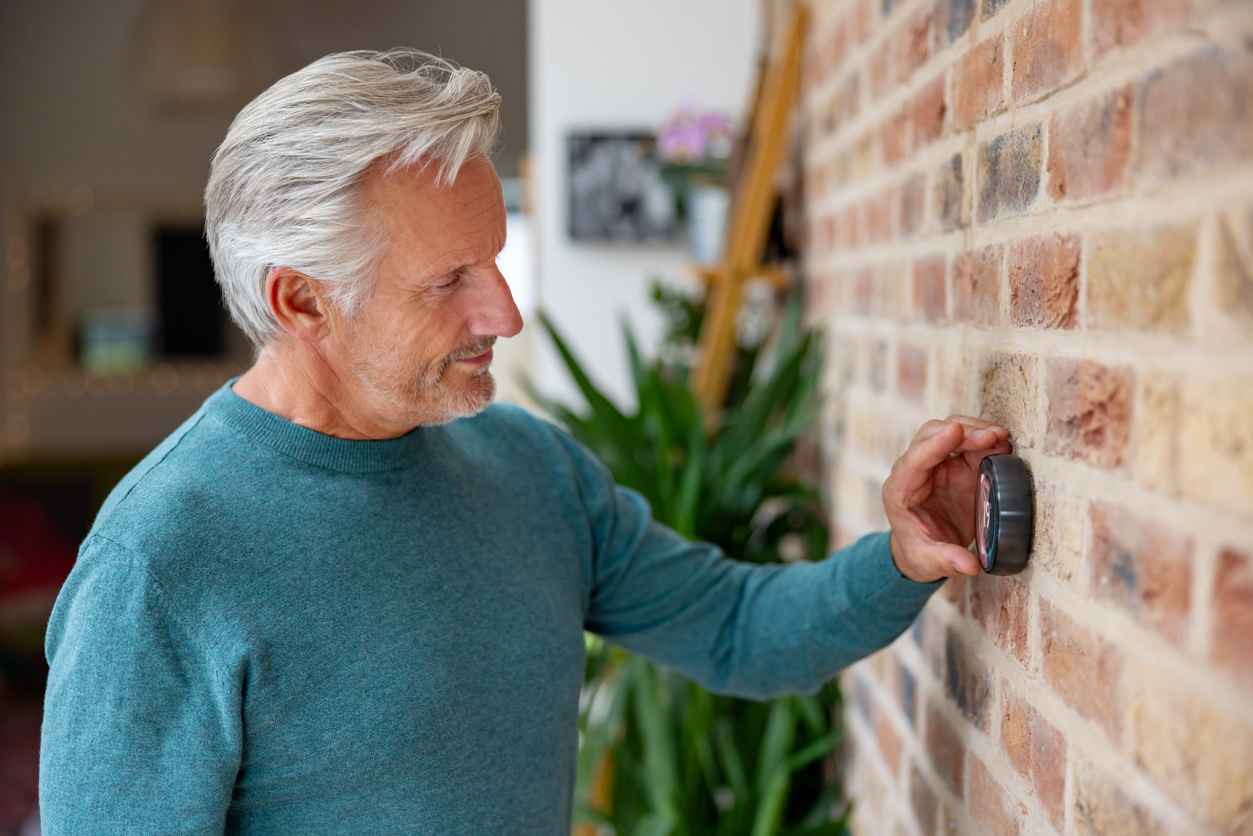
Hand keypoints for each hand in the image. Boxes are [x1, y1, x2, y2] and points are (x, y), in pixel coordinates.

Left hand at [882, 415, 1013, 581]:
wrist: (924, 550)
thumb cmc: (919, 553)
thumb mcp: (928, 562)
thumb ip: (946, 561)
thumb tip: (969, 566)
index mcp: (900, 490)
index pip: (914, 460)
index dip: (935, 444)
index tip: (955, 431)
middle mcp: (915, 470)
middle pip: (931, 435)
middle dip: (962, 432)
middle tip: (992, 437)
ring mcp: (937, 464)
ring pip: (951, 431)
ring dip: (976, 431)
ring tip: (1001, 438)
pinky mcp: (957, 465)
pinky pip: (970, 444)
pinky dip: (986, 440)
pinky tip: (1003, 444)